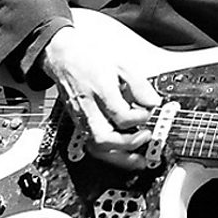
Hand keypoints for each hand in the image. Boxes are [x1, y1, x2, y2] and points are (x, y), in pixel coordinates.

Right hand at [39, 25, 160, 169]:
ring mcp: (81, 117)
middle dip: (128, 143)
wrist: (65, 58)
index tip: (148, 111)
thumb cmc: (92, 60)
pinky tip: (124, 156)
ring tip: (139, 158)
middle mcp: (88, 107)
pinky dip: (109, 155)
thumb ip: (139, 85)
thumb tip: (153, 102)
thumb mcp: (121, 65)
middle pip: (104, 137)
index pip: (120, 114)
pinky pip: (91, 146)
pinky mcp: (78, 124)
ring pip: (96, 147)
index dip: (139, 117)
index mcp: (100, 89)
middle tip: (146, 136)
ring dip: (119, 157)